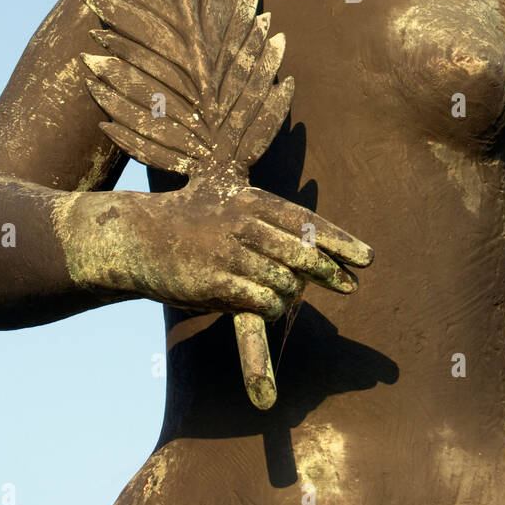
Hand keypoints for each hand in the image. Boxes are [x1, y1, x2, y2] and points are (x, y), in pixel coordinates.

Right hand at [65, 177, 373, 319]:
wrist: (137, 235)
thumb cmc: (189, 217)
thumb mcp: (228, 197)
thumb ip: (267, 216)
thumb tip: (313, 243)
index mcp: (252, 200)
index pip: (307, 222)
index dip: (341, 242)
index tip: (368, 259)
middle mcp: (245, 224)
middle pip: (303, 255)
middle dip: (329, 272)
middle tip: (348, 285)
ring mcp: (231, 254)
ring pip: (284, 285)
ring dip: (286, 295)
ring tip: (272, 293)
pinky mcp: (216, 284)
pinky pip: (260, 304)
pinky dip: (266, 307)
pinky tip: (258, 303)